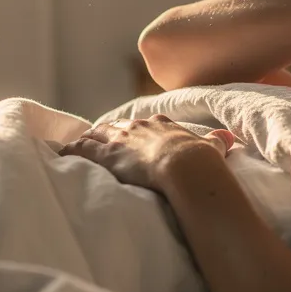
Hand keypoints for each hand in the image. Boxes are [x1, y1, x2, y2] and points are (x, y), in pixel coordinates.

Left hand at [59, 115, 236, 190]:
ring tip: (77, 147)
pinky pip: (81, 149)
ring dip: (86, 141)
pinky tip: (62, 154)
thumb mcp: (212, 148)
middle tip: (97, 140)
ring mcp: (120, 139)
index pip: (142, 124)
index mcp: (161, 125)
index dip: (134, 129)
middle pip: (116, 126)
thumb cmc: (201, 161)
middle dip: (106, 133)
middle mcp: (138, 127)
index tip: (128, 134)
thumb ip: (217, 142)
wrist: (187, 167)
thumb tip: (229, 137)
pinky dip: (70, 151)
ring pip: (96, 135)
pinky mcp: (106, 154)